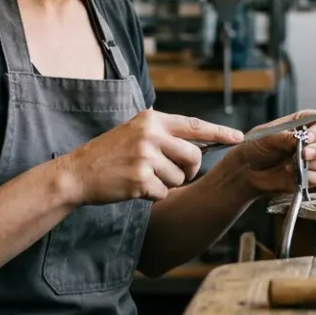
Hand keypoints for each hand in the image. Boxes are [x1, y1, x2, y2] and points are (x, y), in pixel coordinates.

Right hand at [60, 110, 241, 203]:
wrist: (77, 173)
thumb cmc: (109, 155)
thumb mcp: (135, 132)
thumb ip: (163, 133)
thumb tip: (197, 144)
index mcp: (151, 119)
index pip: (194, 125)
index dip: (219, 133)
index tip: (238, 138)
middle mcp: (150, 134)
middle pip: (193, 156)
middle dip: (189, 169)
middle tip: (172, 172)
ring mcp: (145, 157)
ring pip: (179, 178)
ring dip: (166, 183)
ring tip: (143, 176)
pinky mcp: (140, 179)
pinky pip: (164, 192)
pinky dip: (153, 195)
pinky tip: (135, 187)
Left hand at [225, 110, 315, 194]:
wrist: (246, 171)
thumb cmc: (255, 147)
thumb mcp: (265, 137)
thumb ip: (283, 136)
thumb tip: (298, 138)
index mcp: (306, 123)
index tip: (308, 137)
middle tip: (305, 154)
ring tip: (298, 164)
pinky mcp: (312, 176)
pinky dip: (310, 176)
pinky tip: (292, 173)